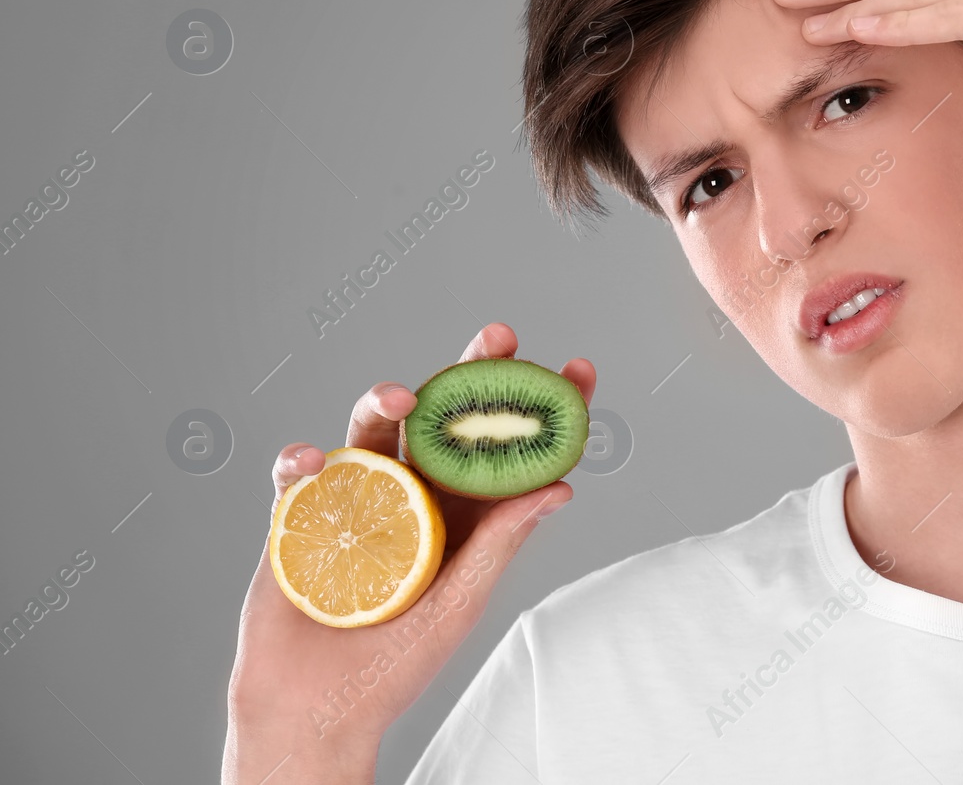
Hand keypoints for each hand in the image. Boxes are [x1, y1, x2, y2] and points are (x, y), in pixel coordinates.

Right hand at [222, 323, 592, 783]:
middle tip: (497, 337)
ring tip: (403, 396)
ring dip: (383, 399)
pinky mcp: (300, 511)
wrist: (317, 709)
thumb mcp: (460, 603)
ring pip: (372, 426)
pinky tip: (313, 463)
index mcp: (461, 510)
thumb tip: (559, 487)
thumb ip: (500, 544)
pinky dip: (301, 458)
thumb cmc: (397, 664)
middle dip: (470, 372)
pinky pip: (298, 470)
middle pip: (442, 417)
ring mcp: (357, 494)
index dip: (544, 406)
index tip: (579, 369)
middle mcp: (414, 490)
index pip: (508, 448)